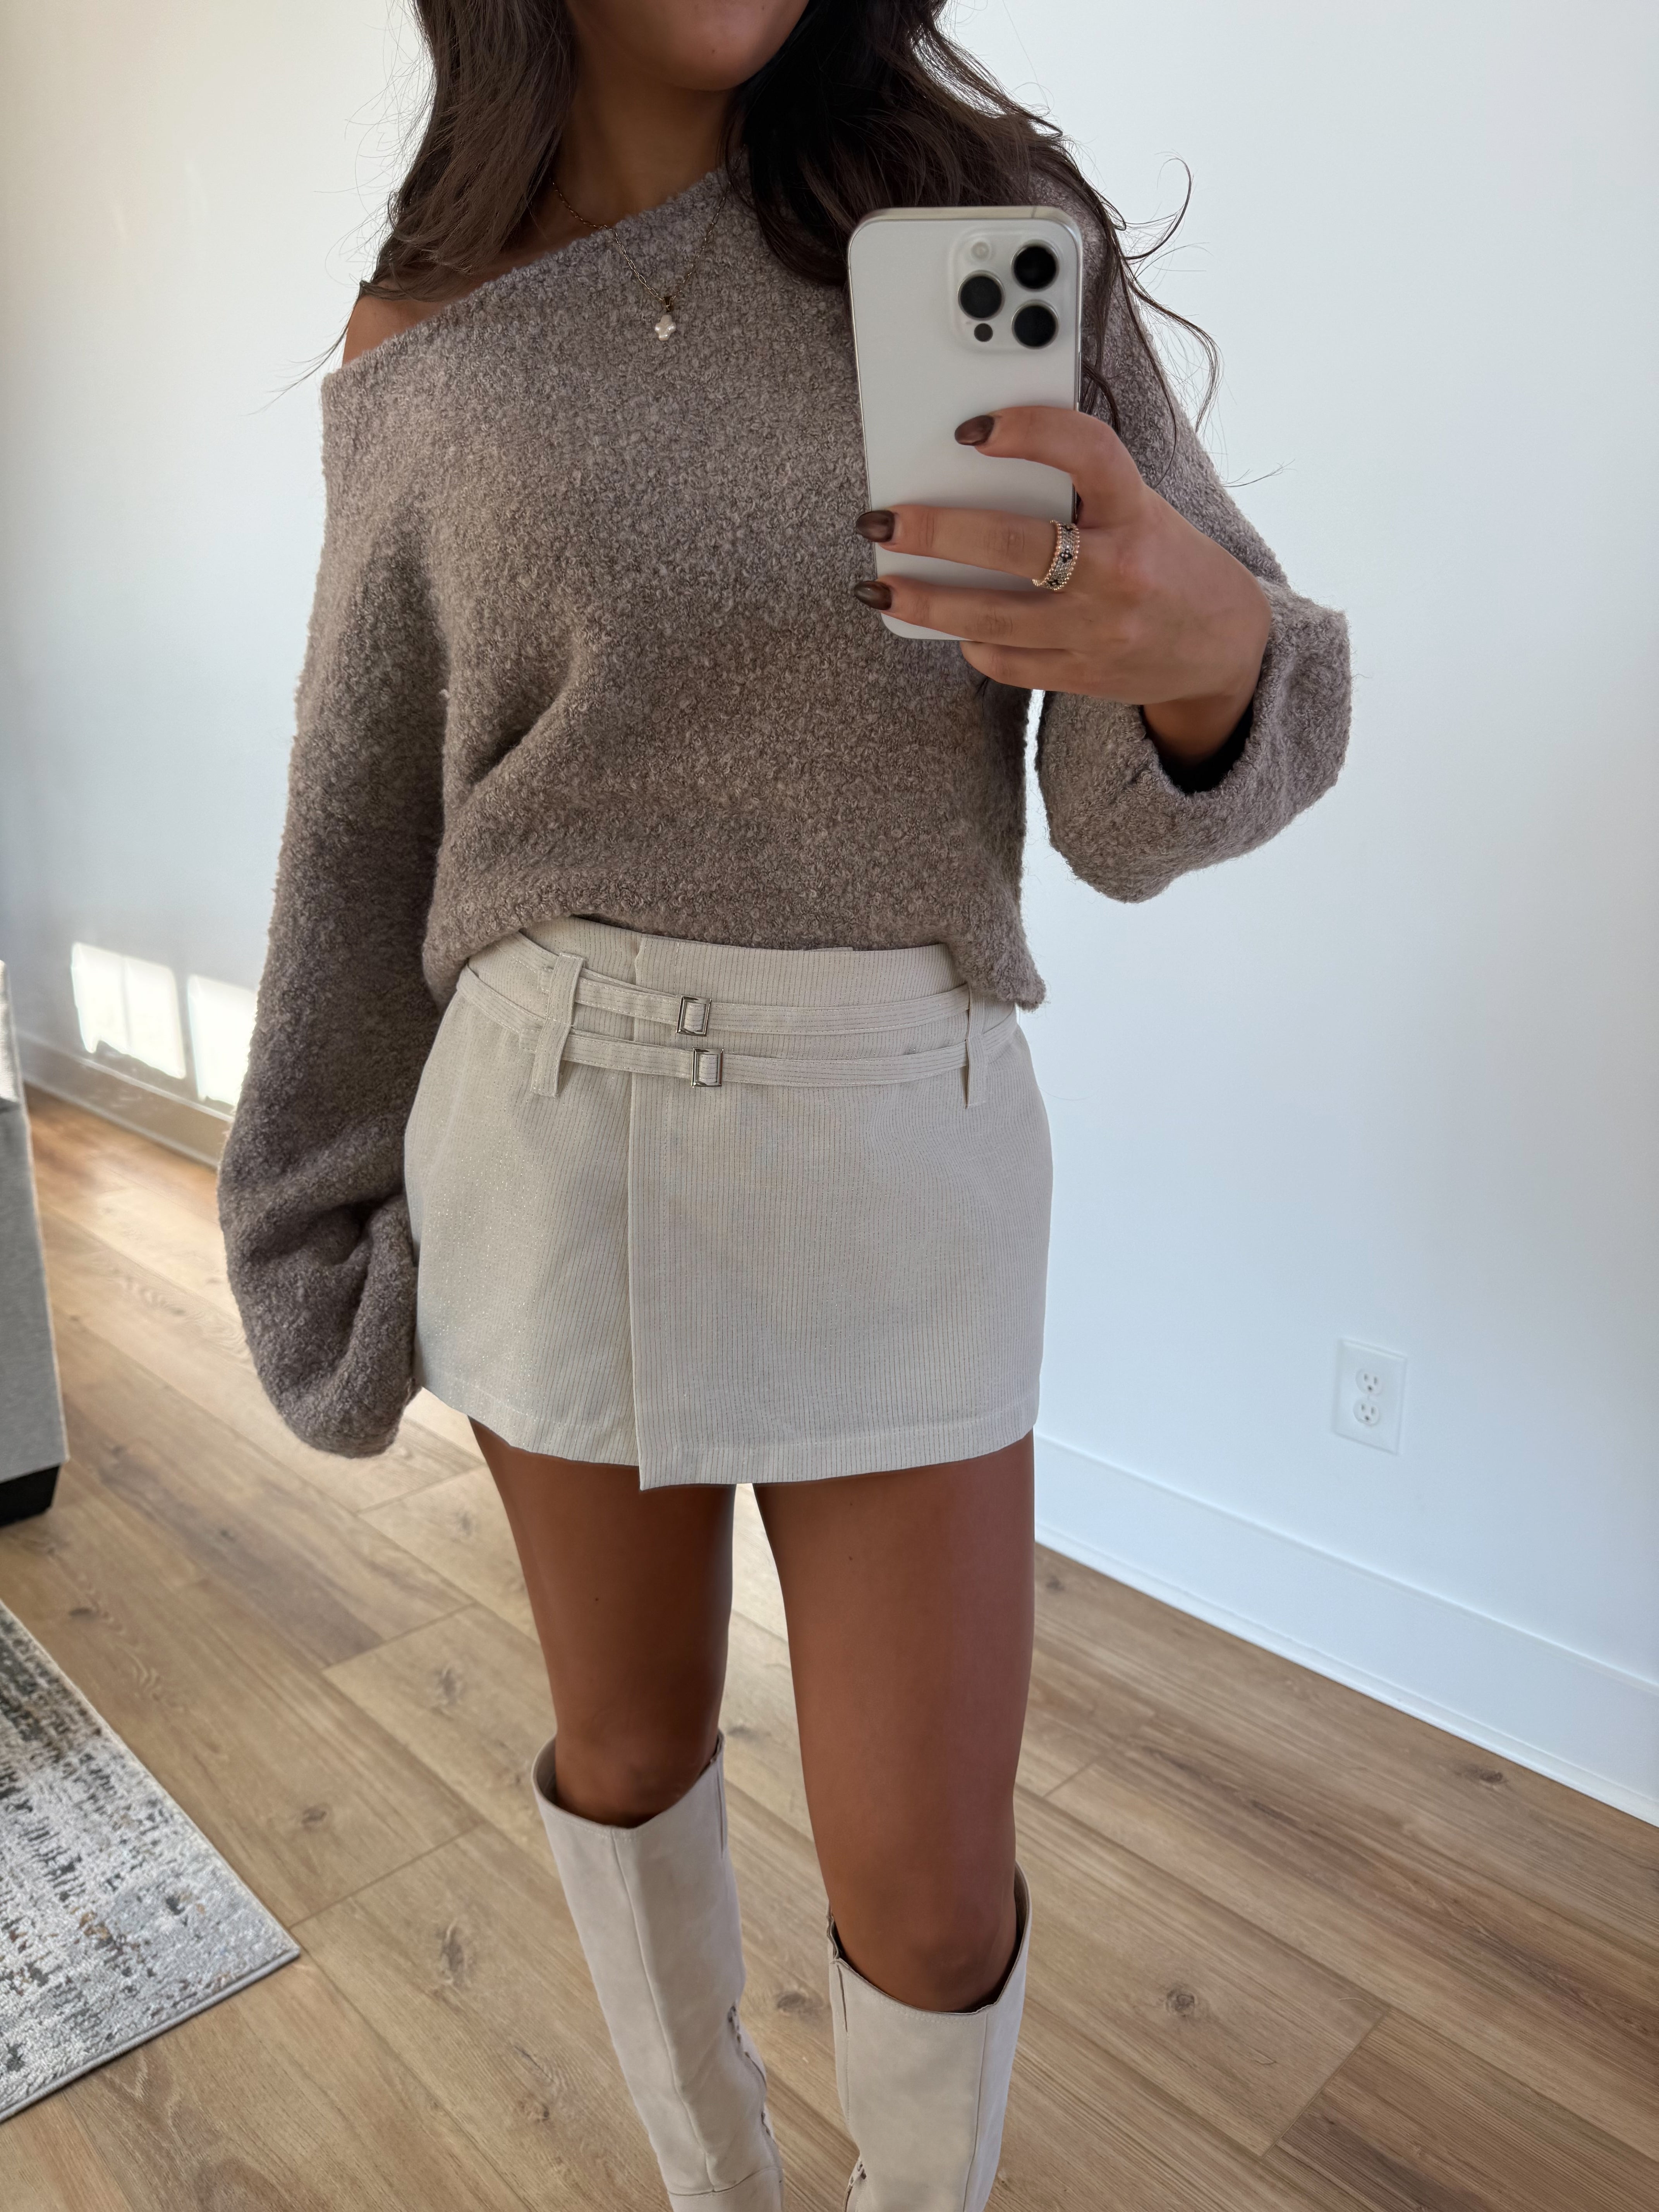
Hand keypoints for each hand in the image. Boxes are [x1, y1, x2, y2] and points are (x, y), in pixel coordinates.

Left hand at [852, 407, 1272, 763]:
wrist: (1222, 647)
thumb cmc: (1167, 561)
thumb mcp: (1140, 509)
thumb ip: (1079, 489)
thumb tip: (981, 465)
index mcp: (1137, 513)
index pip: (1088, 453)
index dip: (1030, 431)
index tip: (973, 429)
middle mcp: (1119, 573)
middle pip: (1011, 546)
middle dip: (934, 531)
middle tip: (881, 521)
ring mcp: (1099, 632)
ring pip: (991, 617)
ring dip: (925, 601)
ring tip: (880, 587)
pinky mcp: (1083, 676)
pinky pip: (1006, 662)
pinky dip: (971, 641)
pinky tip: (953, 627)